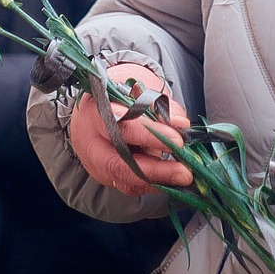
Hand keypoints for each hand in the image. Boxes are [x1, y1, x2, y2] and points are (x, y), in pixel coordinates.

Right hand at [67, 63, 192, 196]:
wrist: (99, 105)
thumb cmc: (121, 92)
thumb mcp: (140, 86)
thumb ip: (161, 105)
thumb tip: (179, 124)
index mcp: (95, 110)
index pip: (120, 125)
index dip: (149, 135)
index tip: (177, 140)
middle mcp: (90, 140)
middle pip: (119, 162)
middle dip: (155, 169)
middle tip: (184, 171)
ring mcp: (95, 161)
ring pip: (124, 179)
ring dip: (158, 181)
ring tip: (182, 177)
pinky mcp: (105, 175)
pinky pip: (129, 186)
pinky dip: (152, 185)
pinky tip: (171, 181)